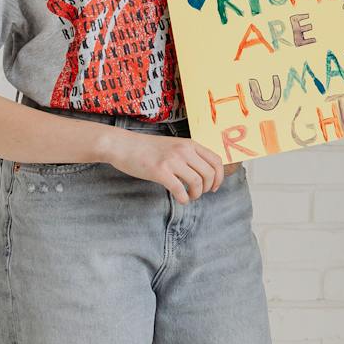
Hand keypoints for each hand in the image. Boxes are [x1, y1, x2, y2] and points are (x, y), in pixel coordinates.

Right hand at [108, 131, 224, 204]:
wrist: (123, 145)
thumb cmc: (147, 148)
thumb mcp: (174, 145)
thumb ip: (189, 155)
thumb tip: (204, 173)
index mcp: (190, 144)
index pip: (216, 160)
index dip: (220, 176)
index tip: (214, 187)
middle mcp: (184, 150)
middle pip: (209, 173)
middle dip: (208, 188)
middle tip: (200, 194)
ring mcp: (172, 160)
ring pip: (197, 182)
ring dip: (196, 194)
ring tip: (190, 197)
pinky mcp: (160, 171)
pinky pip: (179, 189)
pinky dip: (184, 198)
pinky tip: (181, 200)